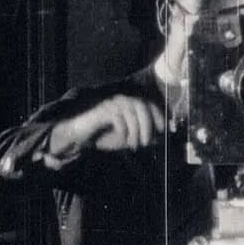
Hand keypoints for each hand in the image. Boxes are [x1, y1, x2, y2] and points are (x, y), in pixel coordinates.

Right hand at [48, 94, 167, 156]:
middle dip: (147, 125)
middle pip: (141, 106)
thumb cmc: (105, 136)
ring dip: (136, 131)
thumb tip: (159, 138)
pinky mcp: (102, 109)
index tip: (162, 130)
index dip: (158, 115)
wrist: (82, 135)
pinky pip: (118, 118)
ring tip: (134, 145)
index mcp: (130, 103)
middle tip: (146, 143)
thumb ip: (142, 136)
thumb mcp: (128, 138)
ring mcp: (112, 103)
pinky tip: (122, 139)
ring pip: (131, 112)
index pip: (148, 103)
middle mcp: (122, 99)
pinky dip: (123, 130)